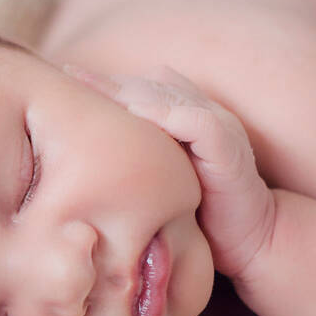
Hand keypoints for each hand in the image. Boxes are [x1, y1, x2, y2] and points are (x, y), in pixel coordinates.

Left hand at [64, 64, 274, 278]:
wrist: (251, 241)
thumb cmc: (201, 217)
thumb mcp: (158, 185)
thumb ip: (134, 166)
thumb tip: (84, 165)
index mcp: (183, 118)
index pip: (137, 88)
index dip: (102, 83)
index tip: (65, 78)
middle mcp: (200, 112)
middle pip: (146, 84)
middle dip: (107, 81)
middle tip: (67, 74)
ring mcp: (216, 125)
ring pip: (168, 93)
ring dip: (127, 90)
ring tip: (88, 86)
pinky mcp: (228, 147)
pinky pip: (196, 121)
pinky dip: (166, 113)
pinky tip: (134, 112)